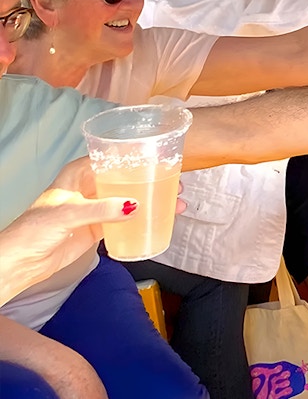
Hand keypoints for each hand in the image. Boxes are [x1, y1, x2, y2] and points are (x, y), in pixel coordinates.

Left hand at [0, 158, 185, 301]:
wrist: (20, 263)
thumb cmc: (33, 230)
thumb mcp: (68, 214)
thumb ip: (100, 209)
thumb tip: (133, 206)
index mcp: (77, 175)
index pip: (110, 157)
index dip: (134, 156)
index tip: (160, 157)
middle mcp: (88, 189)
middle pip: (125, 178)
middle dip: (151, 179)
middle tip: (176, 182)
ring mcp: (94, 210)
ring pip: (129, 199)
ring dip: (152, 200)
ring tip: (176, 203)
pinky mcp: (97, 229)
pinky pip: (125, 221)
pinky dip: (143, 220)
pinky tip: (159, 219)